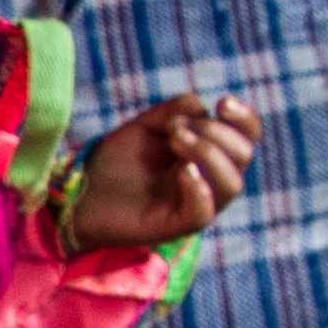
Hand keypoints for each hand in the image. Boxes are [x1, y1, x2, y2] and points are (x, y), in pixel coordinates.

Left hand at [64, 91, 257, 250]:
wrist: (80, 190)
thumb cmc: (117, 159)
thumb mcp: (146, 125)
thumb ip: (175, 110)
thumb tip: (203, 108)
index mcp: (210, 153)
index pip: (246, 137)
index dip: (245, 118)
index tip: (223, 102)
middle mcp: (210, 179)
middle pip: (243, 156)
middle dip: (217, 134)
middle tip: (178, 129)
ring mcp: (194, 203)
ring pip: (231, 185)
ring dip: (209, 155)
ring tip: (176, 140)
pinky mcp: (174, 226)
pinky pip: (203, 213)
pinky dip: (199, 190)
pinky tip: (182, 171)